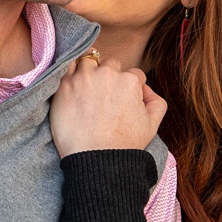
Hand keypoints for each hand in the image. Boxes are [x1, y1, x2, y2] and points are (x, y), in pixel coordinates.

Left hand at [49, 55, 166, 157]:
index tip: (121, 98)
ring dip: (89, 71)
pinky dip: (71, 72)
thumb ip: (156, 101)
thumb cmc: (124, 145)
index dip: (129, 87)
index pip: (133, 74)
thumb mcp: (152, 125)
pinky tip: (73, 85)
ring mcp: (84, 77)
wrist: (96, 159)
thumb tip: (144, 88)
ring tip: (86, 89)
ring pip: (88, 62)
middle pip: (110, 64)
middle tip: (104, 95)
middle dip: (110, 76)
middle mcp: (107, 73)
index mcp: (129, 81)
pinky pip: (67, 67)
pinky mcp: (65, 84)